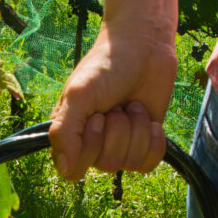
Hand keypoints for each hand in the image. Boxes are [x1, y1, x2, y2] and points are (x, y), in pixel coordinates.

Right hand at [48, 22, 177, 179]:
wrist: (144, 47)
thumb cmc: (105, 66)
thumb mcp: (79, 95)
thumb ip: (65, 132)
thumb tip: (66, 171)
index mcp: (69, 135)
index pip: (75, 171)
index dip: (90, 146)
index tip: (96, 116)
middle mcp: (92, 145)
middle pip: (107, 165)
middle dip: (117, 130)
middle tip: (116, 105)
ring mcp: (119, 145)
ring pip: (129, 163)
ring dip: (136, 129)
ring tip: (131, 105)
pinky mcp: (144, 143)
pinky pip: (149, 163)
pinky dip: (153, 141)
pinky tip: (150, 121)